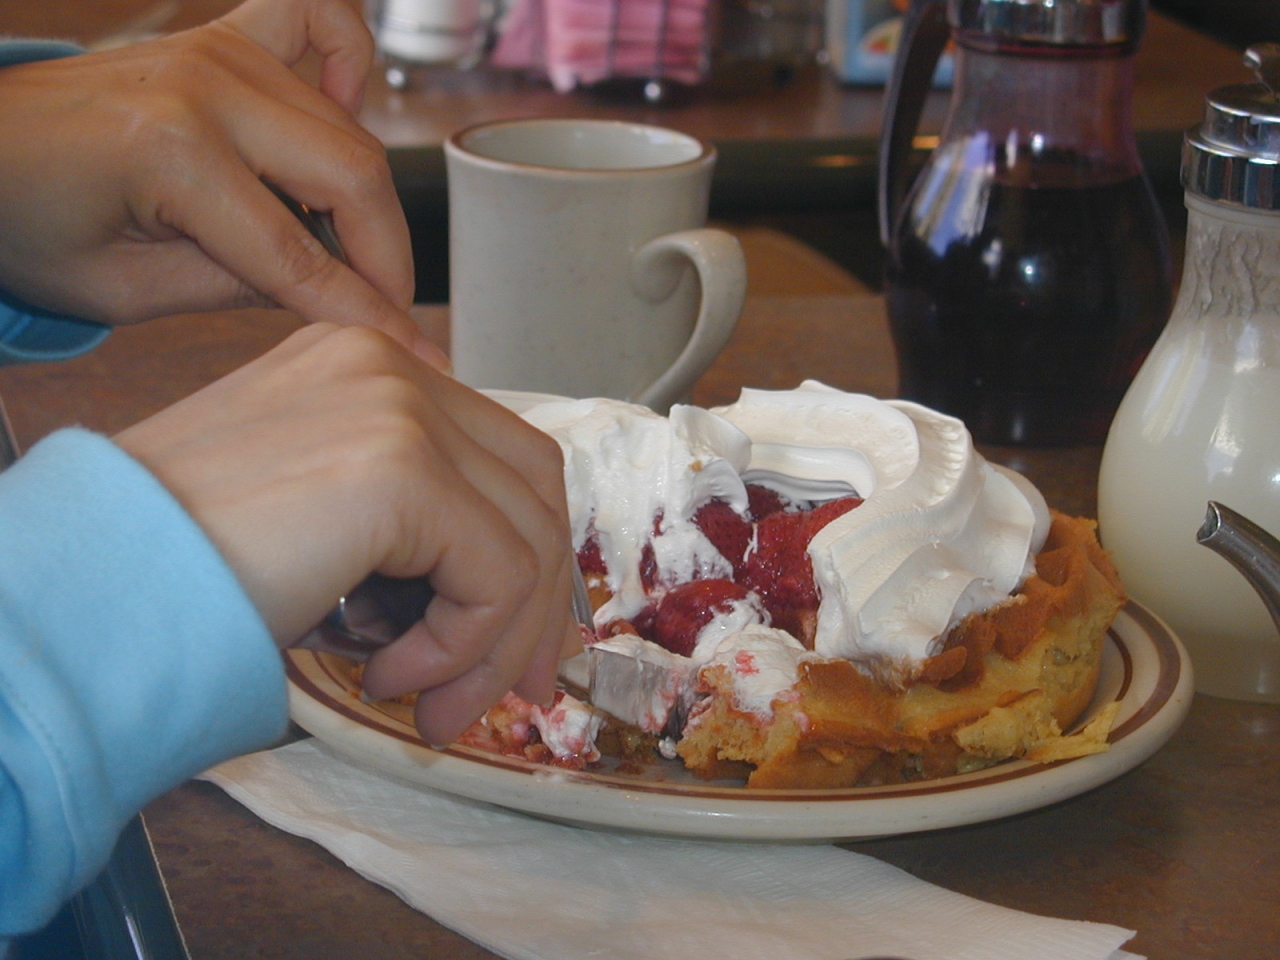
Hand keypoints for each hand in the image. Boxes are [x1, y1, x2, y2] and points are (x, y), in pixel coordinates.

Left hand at [0, 0, 446, 366]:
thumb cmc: (24, 221)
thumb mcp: (123, 290)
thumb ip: (236, 289)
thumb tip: (329, 298)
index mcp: (170, 153)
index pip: (299, 254)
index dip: (364, 313)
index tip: (415, 353)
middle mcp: (206, 88)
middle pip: (352, 176)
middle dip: (387, 257)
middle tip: (388, 310)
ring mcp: (220, 51)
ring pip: (349, 128)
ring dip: (372, 200)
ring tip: (356, 254)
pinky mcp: (223, 37)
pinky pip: (317, 17)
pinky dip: (350, 59)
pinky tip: (345, 112)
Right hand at [115, 323, 574, 743]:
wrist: (90, 582)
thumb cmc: (182, 564)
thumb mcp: (320, 522)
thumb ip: (411, 532)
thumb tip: (500, 606)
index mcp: (368, 368)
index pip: (502, 458)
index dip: (530, 555)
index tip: (518, 647)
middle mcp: (389, 365)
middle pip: (533, 487)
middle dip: (537, 603)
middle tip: (518, 692)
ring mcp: (396, 405)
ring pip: (527, 536)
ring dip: (495, 644)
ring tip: (433, 704)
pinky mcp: (398, 464)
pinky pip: (494, 574)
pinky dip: (465, 645)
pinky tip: (391, 679)